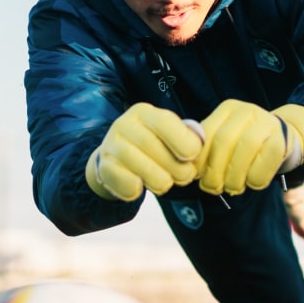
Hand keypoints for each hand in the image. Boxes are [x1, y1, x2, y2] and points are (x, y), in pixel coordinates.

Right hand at [85, 104, 203, 201]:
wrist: (117, 160)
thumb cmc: (152, 148)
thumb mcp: (169, 137)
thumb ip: (187, 139)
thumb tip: (199, 145)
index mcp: (144, 112)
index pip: (164, 121)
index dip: (183, 141)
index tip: (192, 156)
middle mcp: (124, 124)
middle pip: (153, 146)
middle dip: (176, 167)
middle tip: (185, 177)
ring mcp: (111, 145)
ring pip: (141, 166)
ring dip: (160, 181)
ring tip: (166, 183)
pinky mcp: (103, 167)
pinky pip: (126, 182)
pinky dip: (138, 190)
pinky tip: (141, 187)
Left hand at [196, 100, 303, 195]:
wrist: (287, 139)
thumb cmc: (247, 147)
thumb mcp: (226, 142)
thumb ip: (207, 151)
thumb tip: (186, 171)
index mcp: (227, 109)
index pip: (206, 134)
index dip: (200, 160)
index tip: (199, 178)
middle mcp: (246, 110)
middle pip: (223, 142)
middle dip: (215, 172)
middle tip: (214, 189)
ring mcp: (267, 122)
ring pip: (245, 150)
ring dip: (235, 177)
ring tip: (233, 188)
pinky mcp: (283, 139)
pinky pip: (265, 162)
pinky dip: (255, 179)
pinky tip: (252, 183)